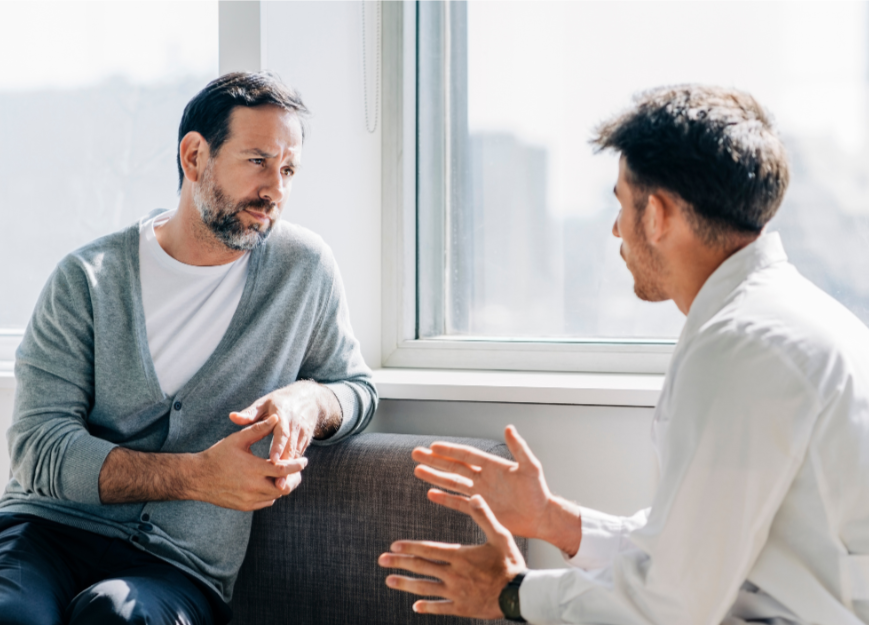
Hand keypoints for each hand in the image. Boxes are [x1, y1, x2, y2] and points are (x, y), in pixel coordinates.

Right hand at [194, 415, 307, 510]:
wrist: (197, 477)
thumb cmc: (218, 455)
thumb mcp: (238, 439)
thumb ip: (258, 429)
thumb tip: (277, 418)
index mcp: (253, 468)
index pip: (284, 469)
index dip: (297, 465)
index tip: (305, 460)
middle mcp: (253, 487)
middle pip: (285, 487)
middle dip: (294, 478)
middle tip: (297, 470)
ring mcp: (249, 499)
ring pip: (276, 496)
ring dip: (283, 486)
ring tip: (285, 475)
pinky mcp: (245, 506)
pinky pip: (266, 502)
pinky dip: (272, 494)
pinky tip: (270, 483)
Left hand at [230, 382, 323, 487]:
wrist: (306, 399)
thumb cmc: (278, 402)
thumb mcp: (264, 404)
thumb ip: (249, 414)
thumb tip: (233, 417)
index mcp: (284, 415)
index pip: (282, 432)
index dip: (278, 447)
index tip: (272, 460)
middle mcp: (295, 426)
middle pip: (291, 448)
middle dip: (286, 467)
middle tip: (278, 484)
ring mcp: (302, 435)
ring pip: (297, 456)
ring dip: (291, 472)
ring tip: (282, 488)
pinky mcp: (305, 442)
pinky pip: (299, 457)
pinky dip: (294, 470)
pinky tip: (286, 482)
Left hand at [378, 495, 526, 617]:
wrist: (520, 594)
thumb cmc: (510, 562)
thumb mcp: (500, 535)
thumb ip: (484, 515)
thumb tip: (474, 496)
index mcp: (459, 555)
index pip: (428, 550)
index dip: (410, 547)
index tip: (394, 545)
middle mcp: (453, 574)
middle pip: (421, 567)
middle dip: (399, 562)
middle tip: (381, 560)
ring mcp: (456, 592)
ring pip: (425, 587)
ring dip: (405, 584)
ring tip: (389, 580)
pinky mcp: (462, 607)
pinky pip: (440, 608)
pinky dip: (427, 607)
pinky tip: (415, 607)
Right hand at [413, 425, 581, 554]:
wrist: (541, 517)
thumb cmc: (538, 492)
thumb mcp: (530, 467)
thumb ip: (519, 448)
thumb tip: (509, 427)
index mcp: (492, 466)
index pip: (466, 455)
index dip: (450, 450)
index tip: (433, 445)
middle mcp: (483, 478)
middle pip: (453, 466)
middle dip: (435, 460)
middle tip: (416, 453)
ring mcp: (480, 494)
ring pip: (452, 483)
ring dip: (435, 477)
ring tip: (417, 471)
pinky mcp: (480, 509)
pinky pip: (458, 503)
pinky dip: (445, 498)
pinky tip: (431, 493)